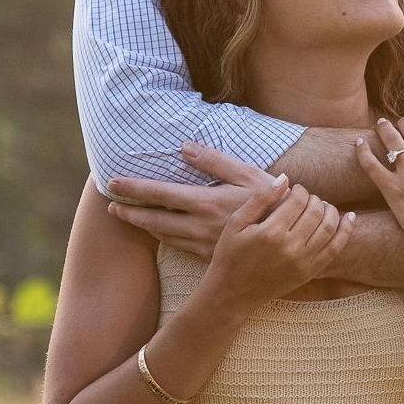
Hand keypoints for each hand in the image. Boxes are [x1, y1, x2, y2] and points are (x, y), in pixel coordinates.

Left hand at [104, 143, 284, 257]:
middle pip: (153, 219)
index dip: (134, 189)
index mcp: (206, 202)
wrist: (293, 240)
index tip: (113, 183)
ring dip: (142, 225)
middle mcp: (199, 226)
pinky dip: (162, 237)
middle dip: (129, 212)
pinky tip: (159, 233)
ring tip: (128, 217)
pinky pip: (178, 246)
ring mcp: (203, 244)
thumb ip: (215, 161)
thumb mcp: (249, 174)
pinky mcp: (210, 256)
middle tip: (111, 206)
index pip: (160, 194)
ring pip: (163, 235)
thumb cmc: (275, 201)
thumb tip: (185, 147)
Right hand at [202, 177, 353, 311]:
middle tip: (307, 198)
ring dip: (330, 210)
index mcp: (270, 232)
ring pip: (329, 227)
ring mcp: (302, 262)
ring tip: (322, 206)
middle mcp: (290, 247)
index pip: (298, 200)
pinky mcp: (309, 273)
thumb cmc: (230, 254)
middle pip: (316, 211)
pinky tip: (350, 218)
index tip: (295, 190)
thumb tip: (286, 178)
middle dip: (314, 199)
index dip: (300, 190)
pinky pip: (335, 249)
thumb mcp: (236, 223)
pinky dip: (345, 231)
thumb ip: (261, 199)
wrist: (232, 293)